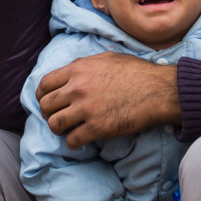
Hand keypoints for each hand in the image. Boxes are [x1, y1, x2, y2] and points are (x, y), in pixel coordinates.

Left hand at [36, 51, 178, 148]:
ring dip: (58, 129)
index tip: (46, 101)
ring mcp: (86, 109)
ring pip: (54, 124)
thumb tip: (71, 73)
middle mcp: (77, 88)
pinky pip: (72, 140)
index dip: (42, 95)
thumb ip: (85, 66)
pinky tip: (80, 139)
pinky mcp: (97, 128)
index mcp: (78, 69)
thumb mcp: (106, 58)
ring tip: (67, 129)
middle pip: (46, 105)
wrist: (158, 90)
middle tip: (57, 117)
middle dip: (48, 113)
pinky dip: (73, 142)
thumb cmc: (136, 72)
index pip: (45, 84)